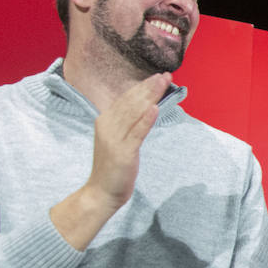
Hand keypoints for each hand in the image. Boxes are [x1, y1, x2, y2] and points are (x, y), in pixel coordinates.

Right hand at [88, 73, 167, 210]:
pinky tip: (155, 108)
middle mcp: (107, 125)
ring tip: (163, 84)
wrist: (102, 192)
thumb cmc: (114, 167)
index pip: (126, 99)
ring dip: (150, 96)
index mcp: (106, 121)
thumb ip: (128, 124)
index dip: (143, 87)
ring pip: (134, 113)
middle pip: (131, 102)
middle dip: (149, 88)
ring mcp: (114, 139)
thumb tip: (145, 108)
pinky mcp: (123, 152)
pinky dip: (145, 119)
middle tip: (166, 75)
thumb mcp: (119, 140)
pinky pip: (136, 133)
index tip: (159, 76)